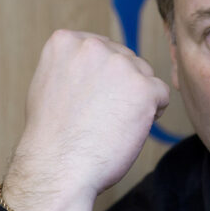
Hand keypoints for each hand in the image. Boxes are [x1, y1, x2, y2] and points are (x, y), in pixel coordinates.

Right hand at [1, 29, 170, 210]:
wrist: (57, 168)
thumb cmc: (52, 137)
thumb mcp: (48, 84)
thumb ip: (73, 64)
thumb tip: (97, 61)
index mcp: (66, 41)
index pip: (102, 49)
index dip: (100, 78)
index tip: (86, 101)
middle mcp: (93, 46)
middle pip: (126, 60)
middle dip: (120, 86)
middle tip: (100, 117)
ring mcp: (120, 64)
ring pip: (145, 76)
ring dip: (136, 98)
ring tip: (110, 124)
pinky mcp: (144, 87)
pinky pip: (161, 94)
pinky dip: (152, 113)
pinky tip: (128, 129)